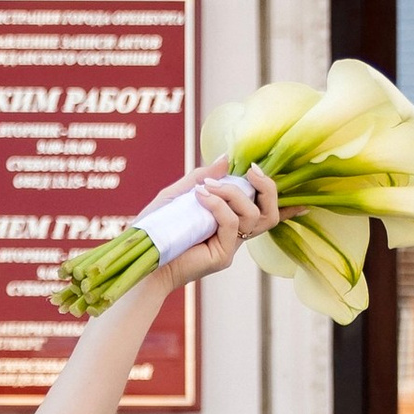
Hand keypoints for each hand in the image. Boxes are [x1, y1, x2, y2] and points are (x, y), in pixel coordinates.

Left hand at [161, 162, 278, 286]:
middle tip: (250, 170)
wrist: (141, 256)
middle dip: (266, 187)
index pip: (263, 207)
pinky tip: (200, 196)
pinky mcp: (222, 256)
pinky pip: (232, 223)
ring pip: (253, 215)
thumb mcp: (178, 194)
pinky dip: (218, 205)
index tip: (258, 168)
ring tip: (206, 187)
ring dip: (232, 192)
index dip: (273, 192)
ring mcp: (229, 246)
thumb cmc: (157, 227)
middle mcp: (234, 234)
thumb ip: (202, 176)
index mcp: (228, 219)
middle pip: (269, 213)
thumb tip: (227, 157)